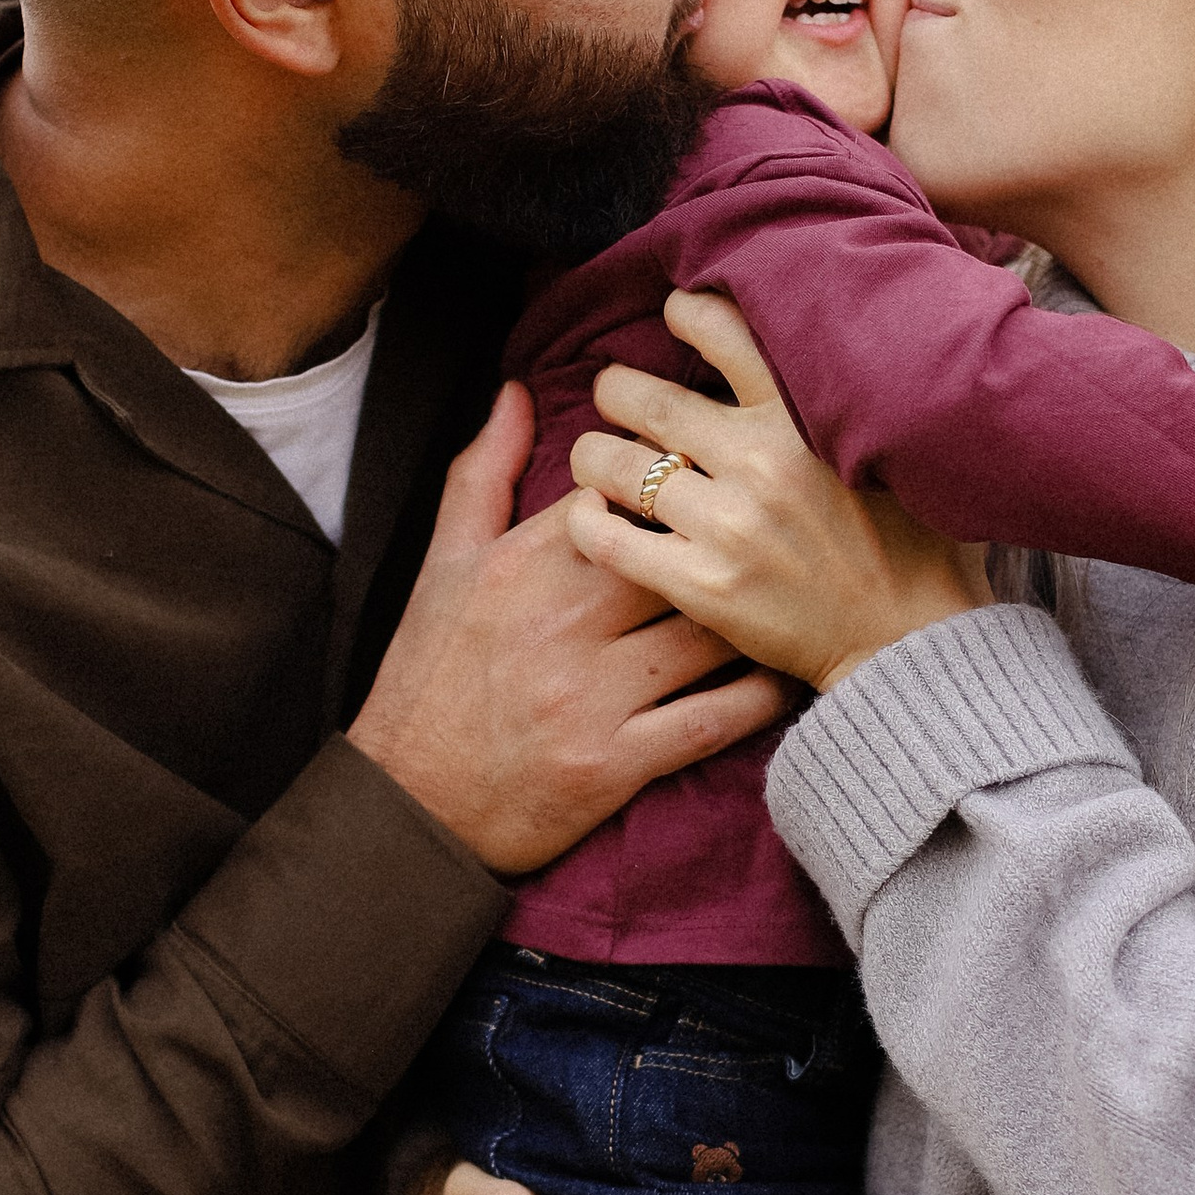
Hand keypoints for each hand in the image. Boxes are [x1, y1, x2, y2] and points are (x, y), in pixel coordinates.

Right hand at [348, 383, 788, 871]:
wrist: (409, 804)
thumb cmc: (427, 676)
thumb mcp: (442, 565)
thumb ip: (483, 472)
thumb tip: (516, 390)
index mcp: (524, 567)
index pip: (623, 498)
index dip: (676, 484)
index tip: (710, 477)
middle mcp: (563, 624)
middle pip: (679, 557)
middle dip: (727, 543)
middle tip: (772, 532)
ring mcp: (593, 697)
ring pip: (707, 633)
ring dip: (752, 616)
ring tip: (786, 599)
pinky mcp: (616, 765)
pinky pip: (712, 720)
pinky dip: (757, 697)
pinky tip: (779, 676)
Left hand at [565, 291, 989, 691]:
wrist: (911, 642)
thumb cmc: (914, 545)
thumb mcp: (895, 447)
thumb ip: (847, 399)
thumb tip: (818, 342)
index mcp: (805, 417)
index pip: (726, 332)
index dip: (687, 313)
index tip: (675, 315)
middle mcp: (759, 461)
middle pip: (646, 398)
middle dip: (616, 389)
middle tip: (614, 394)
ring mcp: (726, 525)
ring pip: (613, 463)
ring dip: (592, 454)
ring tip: (595, 458)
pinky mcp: (700, 584)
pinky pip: (607, 538)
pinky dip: (583, 519)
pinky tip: (588, 514)